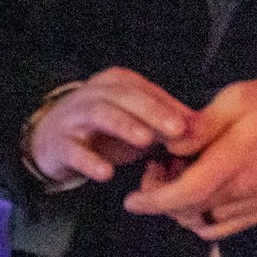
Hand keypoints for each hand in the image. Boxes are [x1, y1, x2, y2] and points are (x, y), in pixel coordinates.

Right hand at [27, 67, 195, 186]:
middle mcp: (94, 94)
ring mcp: (74, 117)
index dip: (168, 105)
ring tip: (145, 140)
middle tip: (176, 129)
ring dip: (123, 125)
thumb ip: (167, 122)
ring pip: (99, 114)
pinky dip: (88, 160)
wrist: (53, 139)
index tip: (191, 125)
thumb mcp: (137, 121)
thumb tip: (202, 128)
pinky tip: (105, 173)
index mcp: (115, 84)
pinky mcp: (59, 143)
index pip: (144, 89)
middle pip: (124, 97)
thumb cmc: (105, 129)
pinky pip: (73, 150)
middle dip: (152, 111)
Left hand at [124, 79, 256, 240]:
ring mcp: (252, 207)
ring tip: (180, 174)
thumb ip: (202, 124)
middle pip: (188, 211)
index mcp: (236, 161)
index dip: (156, 200)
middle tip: (157, 167)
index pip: (189, 193)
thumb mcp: (237, 99)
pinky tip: (197, 192)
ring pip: (200, 222)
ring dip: (180, 206)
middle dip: (162, 196)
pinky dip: (198, 218)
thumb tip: (171, 141)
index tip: (132, 201)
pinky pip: (218, 229)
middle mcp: (244, 191)